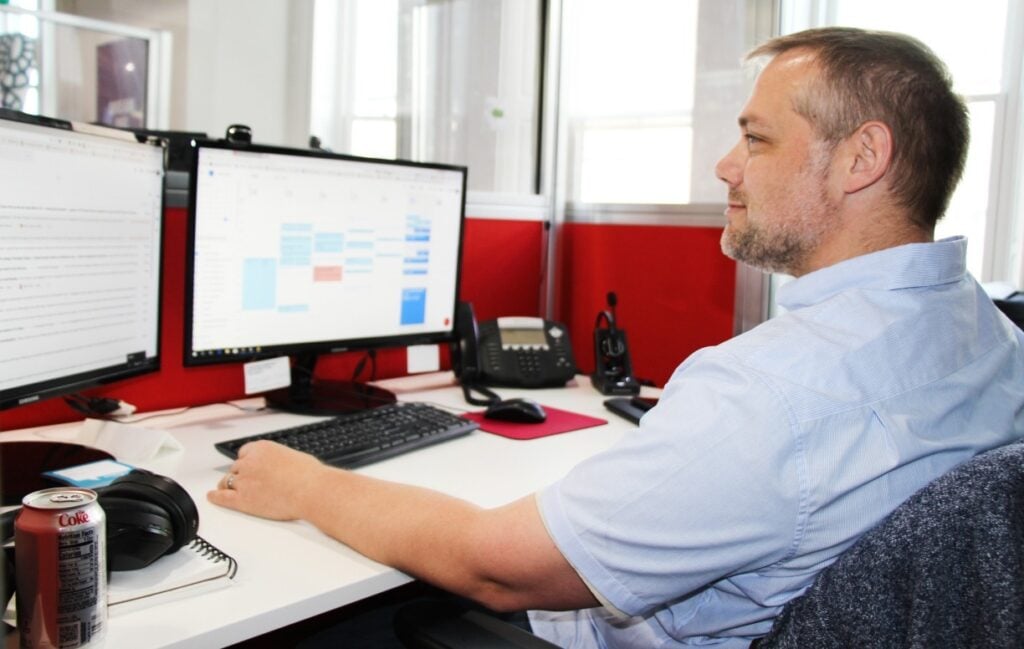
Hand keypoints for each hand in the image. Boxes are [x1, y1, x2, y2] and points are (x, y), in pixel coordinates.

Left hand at [207, 440, 324, 520]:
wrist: (311, 490)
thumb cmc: (309, 475)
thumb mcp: (294, 457)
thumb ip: (280, 460)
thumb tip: (281, 466)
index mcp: (262, 448)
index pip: (244, 453)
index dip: (245, 461)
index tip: (247, 466)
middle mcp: (249, 462)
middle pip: (236, 468)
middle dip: (239, 474)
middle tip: (245, 481)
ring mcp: (244, 481)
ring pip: (226, 481)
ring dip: (227, 484)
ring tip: (226, 489)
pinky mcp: (242, 499)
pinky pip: (223, 497)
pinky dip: (215, 497)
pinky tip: (212, 497)